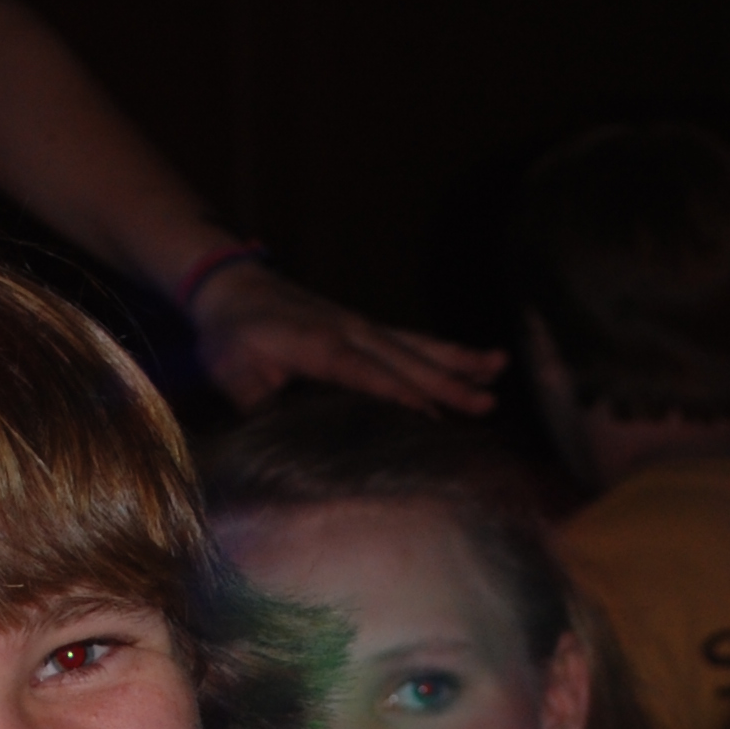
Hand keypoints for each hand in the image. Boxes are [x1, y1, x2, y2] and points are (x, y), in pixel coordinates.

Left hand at [186, 257, 501, 413]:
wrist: (231, 286)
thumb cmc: (231, 336)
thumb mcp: (233, 376)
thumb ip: (262, 408)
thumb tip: (286, 441)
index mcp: (317, 344)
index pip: (367, 373)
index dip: (400, 395)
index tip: (432, 418)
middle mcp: (348, 330)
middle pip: (405, 359)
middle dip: (447, 384)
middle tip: (486, 405)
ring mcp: (361, 325)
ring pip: (417, 345)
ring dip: (458, 361)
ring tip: (498, 369)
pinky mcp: (366, 327)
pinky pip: (413, 340)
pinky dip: (446, 350)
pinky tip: (479, 359)